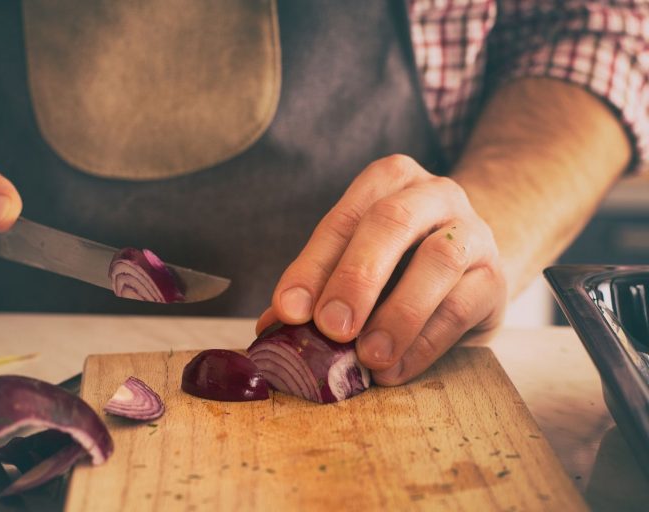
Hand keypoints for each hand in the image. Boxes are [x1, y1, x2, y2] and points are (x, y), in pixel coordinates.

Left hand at [258, 154, 506, 384]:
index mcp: (389, 181)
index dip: (312, 266)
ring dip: (398, 313)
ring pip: (438, 261)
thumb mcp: (358, 262)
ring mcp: (472, 232)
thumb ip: (320, 285)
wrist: (472, 267)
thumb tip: (273, 326)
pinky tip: (395, 369)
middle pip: (391, 222)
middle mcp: (433, 194)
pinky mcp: (495, 278)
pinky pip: (461, 308)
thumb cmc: (401, 263)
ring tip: (368, 355)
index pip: (343, 219)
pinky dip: (423, 343)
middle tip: (331, 328)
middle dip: (356, 277)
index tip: (289, 311)